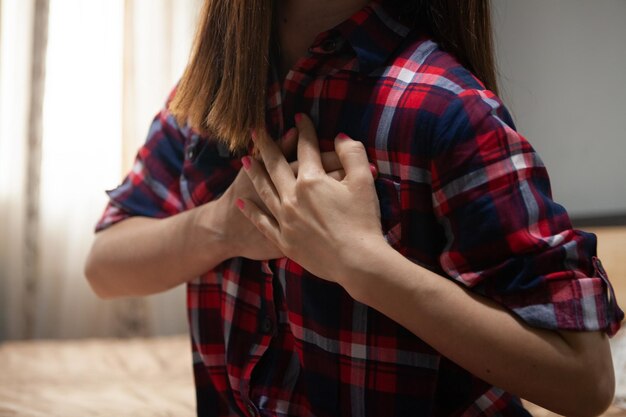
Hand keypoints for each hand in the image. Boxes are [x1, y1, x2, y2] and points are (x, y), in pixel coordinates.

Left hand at [237, 114, 386, 284]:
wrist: (357, 262)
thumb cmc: (363, 221)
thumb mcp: (364, 182)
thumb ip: (353, 154)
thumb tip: (340, 137)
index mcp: (311, 180)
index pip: (307, 147)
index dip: (305, 130)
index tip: (300, 116)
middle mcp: (292, 196)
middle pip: (276, 165)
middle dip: (267, 145)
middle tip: (256, 131)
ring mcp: (285, 219)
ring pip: (264, 190)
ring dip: (254, 173)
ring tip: (244, 160)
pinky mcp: (284, 240)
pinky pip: (262, 222)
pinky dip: (251, 211)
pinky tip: (242, 202)